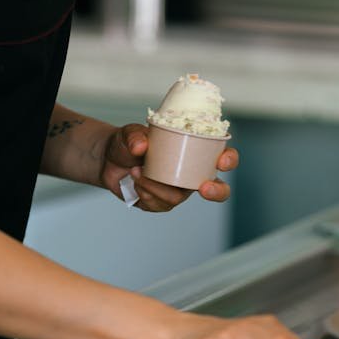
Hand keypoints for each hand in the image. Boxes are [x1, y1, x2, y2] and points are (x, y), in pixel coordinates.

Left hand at [100, 124, 238, 211]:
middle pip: (218, 188)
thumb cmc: (129, 142)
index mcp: (194, 151)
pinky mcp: (162, 203)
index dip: (229, 160)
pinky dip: (146, 194)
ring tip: (137, 172)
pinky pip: (161, 205)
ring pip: (179, 198)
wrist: (109, 159)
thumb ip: (135, 136)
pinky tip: (135, 183)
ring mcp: (178, 190)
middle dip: (216, 191)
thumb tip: (141, 146)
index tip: (222, 161)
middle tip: (203, 188)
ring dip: (157, 187)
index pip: (222, 156)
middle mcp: (191, 173)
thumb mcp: (131, 133)